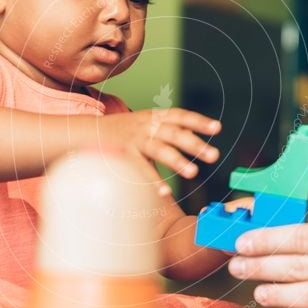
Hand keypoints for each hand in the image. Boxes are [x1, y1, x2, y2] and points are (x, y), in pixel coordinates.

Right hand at [101, 108, 220, 194]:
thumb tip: (198, 143)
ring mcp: (135, 141)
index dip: (199, 121)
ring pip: (159, 150)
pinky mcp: (123, 156)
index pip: (181, 115)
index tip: (217, 128)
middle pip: (174, 133)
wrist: (89, 132)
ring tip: (193, 173)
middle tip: (214, 156)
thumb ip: (169, 131)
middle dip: (195, 144)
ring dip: (177, 161)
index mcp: (155, 117)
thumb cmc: (126, 132)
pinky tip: (166, 192)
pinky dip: (154, 181)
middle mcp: (146, 126)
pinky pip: (141, 169)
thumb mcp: (147, 124)